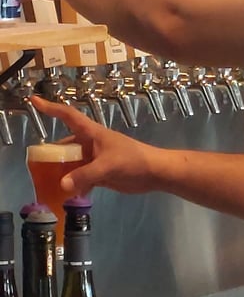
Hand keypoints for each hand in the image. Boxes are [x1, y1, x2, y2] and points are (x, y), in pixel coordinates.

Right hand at [30, 96, 159, 195]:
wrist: (156, 173)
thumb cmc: (134, 161)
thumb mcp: (108, 166)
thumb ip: (84, 175)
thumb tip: (62, 185)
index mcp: (93, 134)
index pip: (68, 116)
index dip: (51, 108)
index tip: (33, 100)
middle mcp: (91, 144)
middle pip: (66, 146)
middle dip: (52, 155)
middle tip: (35, 168)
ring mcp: (96, 159)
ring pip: (72, 163)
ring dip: (62, 173)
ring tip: (46, 185)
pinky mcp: (101, 173)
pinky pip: (81, 177)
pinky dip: (74, 185)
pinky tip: (66, 196)